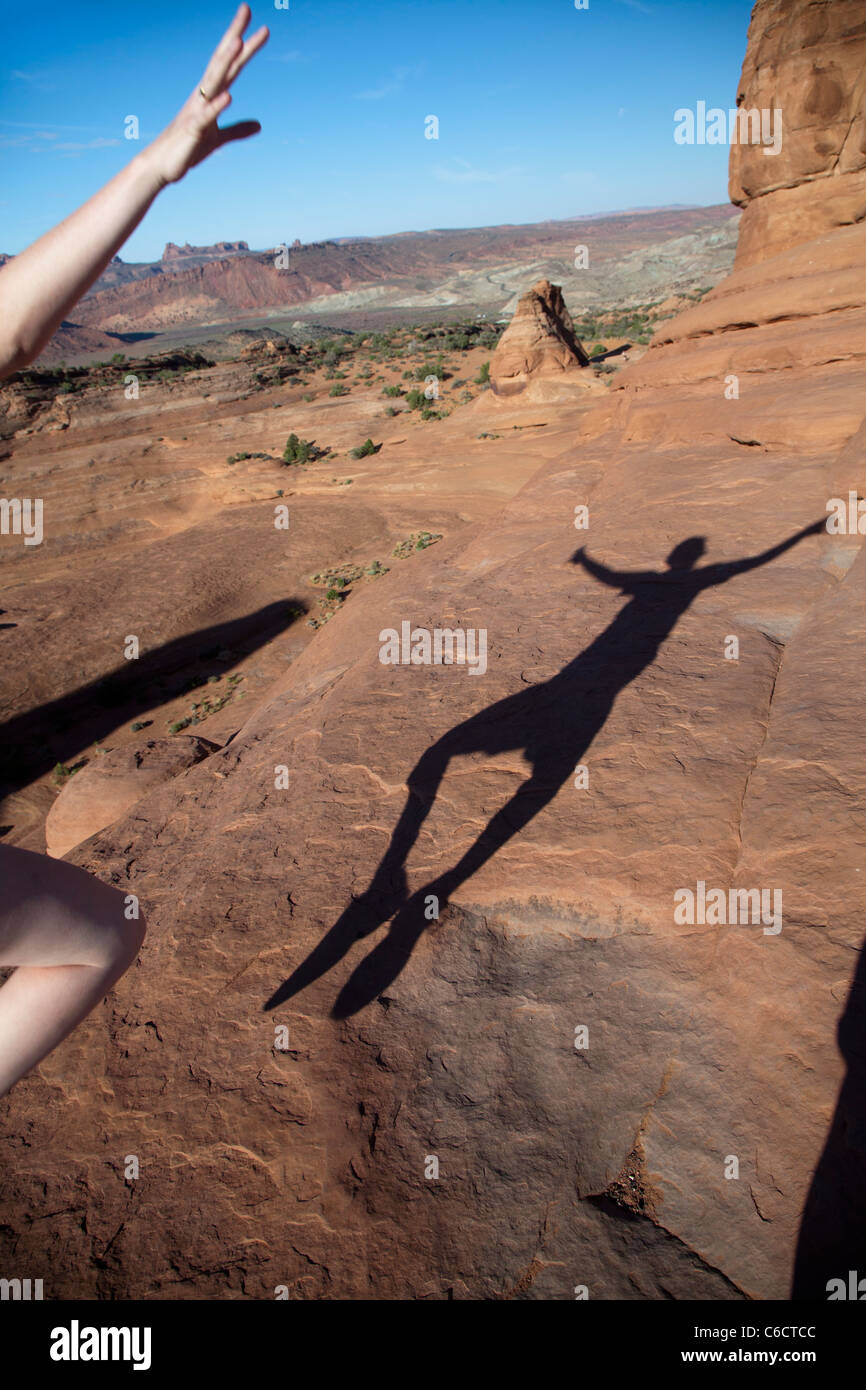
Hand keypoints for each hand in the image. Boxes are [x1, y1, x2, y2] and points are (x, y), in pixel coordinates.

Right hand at [145, 4, 268, 186]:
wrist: (163, 166)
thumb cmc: (188, 149)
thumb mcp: (219, 139)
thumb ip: (238, 129)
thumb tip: (259, 125)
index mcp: (211, 95)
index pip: (232, 65)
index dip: (247, 46)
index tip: (262, 26)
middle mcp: (204, 95)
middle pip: (223, 61)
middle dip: (235, 36)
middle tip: (246, 9)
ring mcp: (197, 110)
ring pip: (214, 80)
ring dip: (225, 61)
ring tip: (239, 41)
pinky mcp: (193, 131)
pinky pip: (206, 116)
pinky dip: (217, 107)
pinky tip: (229, 96)